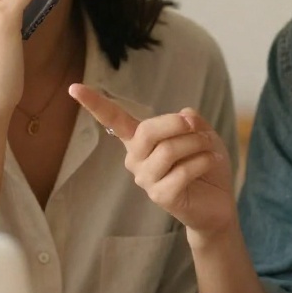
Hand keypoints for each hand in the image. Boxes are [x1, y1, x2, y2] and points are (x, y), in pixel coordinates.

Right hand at [68, 83, 236, 237]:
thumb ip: (190, 120)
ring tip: (210, 147)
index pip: (113, 120)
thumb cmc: (203, 164)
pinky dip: (202, 161)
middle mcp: (136, 159)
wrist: (217, 203)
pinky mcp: (160, 196)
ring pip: (168, 151)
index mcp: (140, 140)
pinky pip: (182, 172)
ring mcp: (146, 180)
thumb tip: (185, 114)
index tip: (74, 88)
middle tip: (197, 127)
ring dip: (197, 144)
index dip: (95, 103)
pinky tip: (212, 160)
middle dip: (177, 124)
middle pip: (147, 132)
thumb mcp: (201, 133)